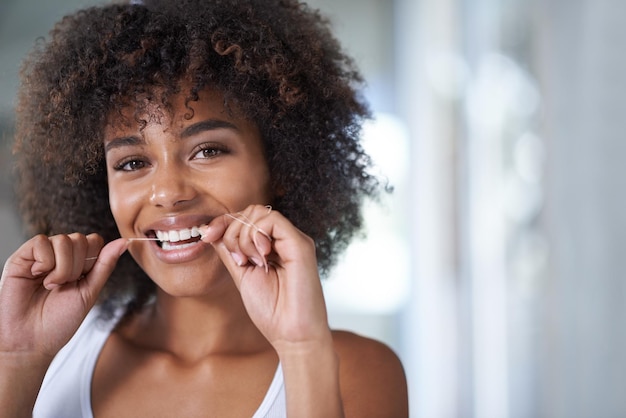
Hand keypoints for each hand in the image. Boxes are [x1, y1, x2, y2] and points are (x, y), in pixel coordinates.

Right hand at [0, 233, 126, 358]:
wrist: (32, 341)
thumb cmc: (60, 321)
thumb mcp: (90, 291)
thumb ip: (106, 264)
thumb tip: (125, 241)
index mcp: (78, 263)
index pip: (94, 241)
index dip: (93, 259)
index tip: (82, 281)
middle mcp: (59, 256)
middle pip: (80, 239)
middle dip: (78, 267)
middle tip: (64, 286)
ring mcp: (41, 255)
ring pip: (63, 240)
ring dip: (63, 267)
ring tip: (51, 286)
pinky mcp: (21, 257)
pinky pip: (41, 241)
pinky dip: (45, 262)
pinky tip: (37, 277)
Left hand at [201, 205, 331, 351]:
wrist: (292, 335)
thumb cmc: (272, 311)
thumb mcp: (242, 275)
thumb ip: (230, 251)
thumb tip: (211, 231)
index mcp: (272, 246)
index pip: (246, 218)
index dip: (223, 222)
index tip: (206, 236)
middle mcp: (285, 239)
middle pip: (251, 211)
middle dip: (232, 230)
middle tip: (237, 260)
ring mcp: (294, 240)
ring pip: (259, 213)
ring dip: (243, 236)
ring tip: (250, 262)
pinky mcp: (301, 244)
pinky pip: (272, 220)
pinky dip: (257, 235)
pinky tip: (260, 257)